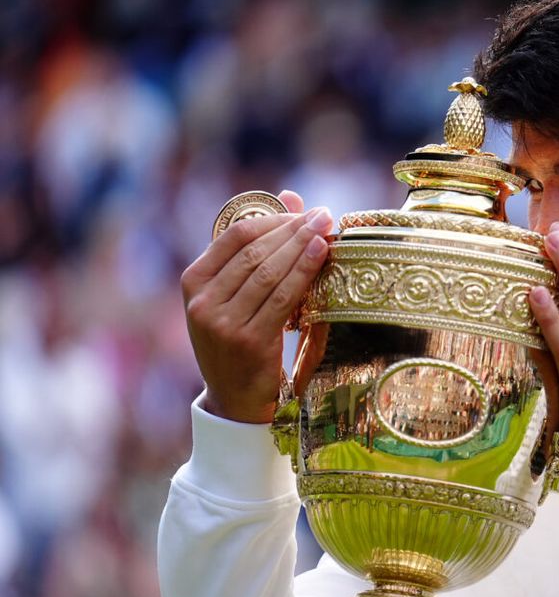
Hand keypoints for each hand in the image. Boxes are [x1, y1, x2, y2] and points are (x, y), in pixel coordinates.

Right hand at [181, 190, 333, 423]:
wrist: (235, 400)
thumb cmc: (241, 339)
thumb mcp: (239, 295)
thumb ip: (259, 247)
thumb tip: (291, 196)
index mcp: (193, 282)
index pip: (235, 234)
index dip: (274, 218)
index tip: (305, 211)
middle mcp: (202, 301)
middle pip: (255, 251)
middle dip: (294, 229)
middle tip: (325, 215)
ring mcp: (222, 323)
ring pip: (269, 271)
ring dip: (303, 246)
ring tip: (328, 228)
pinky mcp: (248, 341)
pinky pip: (282, 298)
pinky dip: (304, 272)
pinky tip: (322, 254)